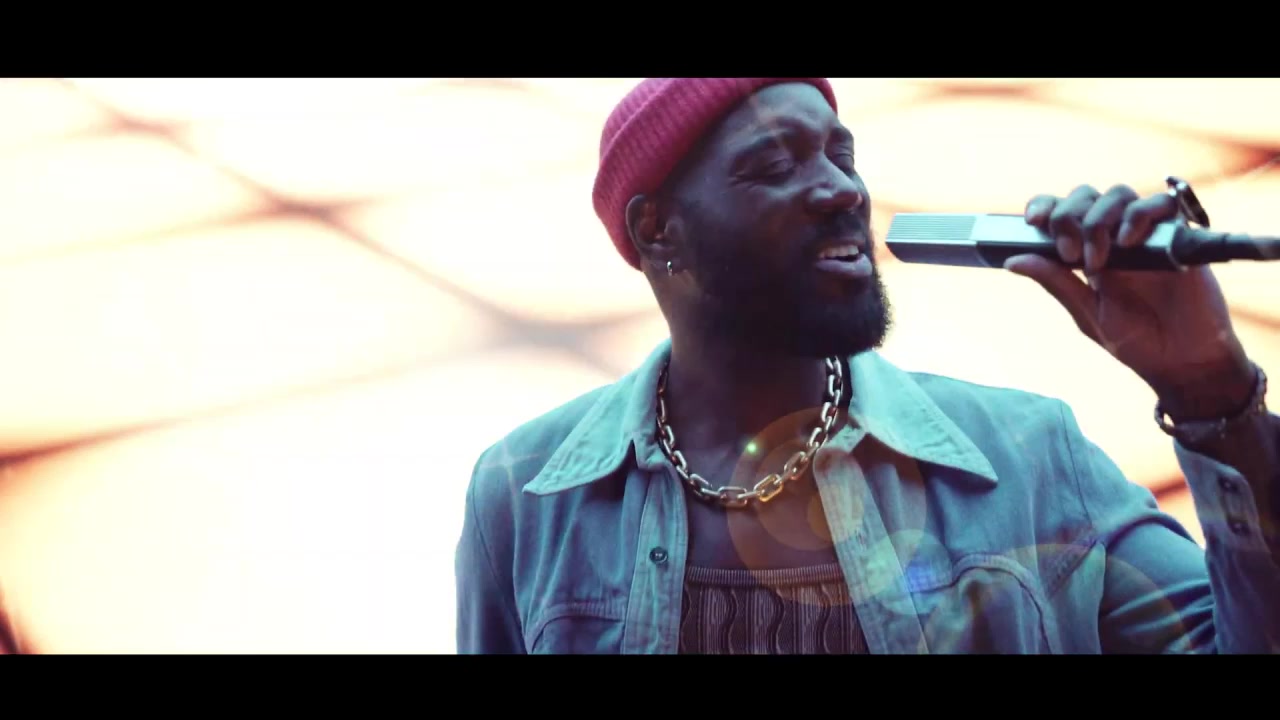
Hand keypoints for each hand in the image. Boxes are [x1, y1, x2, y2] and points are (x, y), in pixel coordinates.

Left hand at [1005, 183, 1255, 420]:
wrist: (1183, 361)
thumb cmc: (1136, 340)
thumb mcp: (1087, 312)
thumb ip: (1055, 282)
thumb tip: (1011, 261)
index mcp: (1087, 250)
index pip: (1062, 210)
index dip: (1045, 205)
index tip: (1033, 221)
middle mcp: (1114, 235)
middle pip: (1086, 196)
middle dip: (1069, 217)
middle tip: (1070, 255)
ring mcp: (1146, 233)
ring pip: (1118, 194)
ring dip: (1099, 219)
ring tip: (1097, 261)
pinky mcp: (1177, 236)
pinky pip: (1160, 204)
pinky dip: (1139, 215)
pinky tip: (1127, 242)